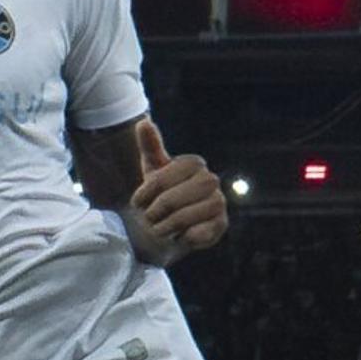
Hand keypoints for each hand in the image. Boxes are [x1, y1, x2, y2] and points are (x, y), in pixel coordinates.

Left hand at [122, 123, 227, 261]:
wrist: (172, 224)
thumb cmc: (161, 194)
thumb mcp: (152, 170)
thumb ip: (150, 146)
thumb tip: (144, 122)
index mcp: (194, 163)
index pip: (161, 179)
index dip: (145, 194)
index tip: (138, 202)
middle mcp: (211, 180)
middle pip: (171, 200)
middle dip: (155, 213)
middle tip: (149, 219)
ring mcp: (218, 202)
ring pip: (184, 218)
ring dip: (165, 228)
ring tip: (161, 229)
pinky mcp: (222, 225)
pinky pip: (198, 233)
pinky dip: (183, 238)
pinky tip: (181, 236)